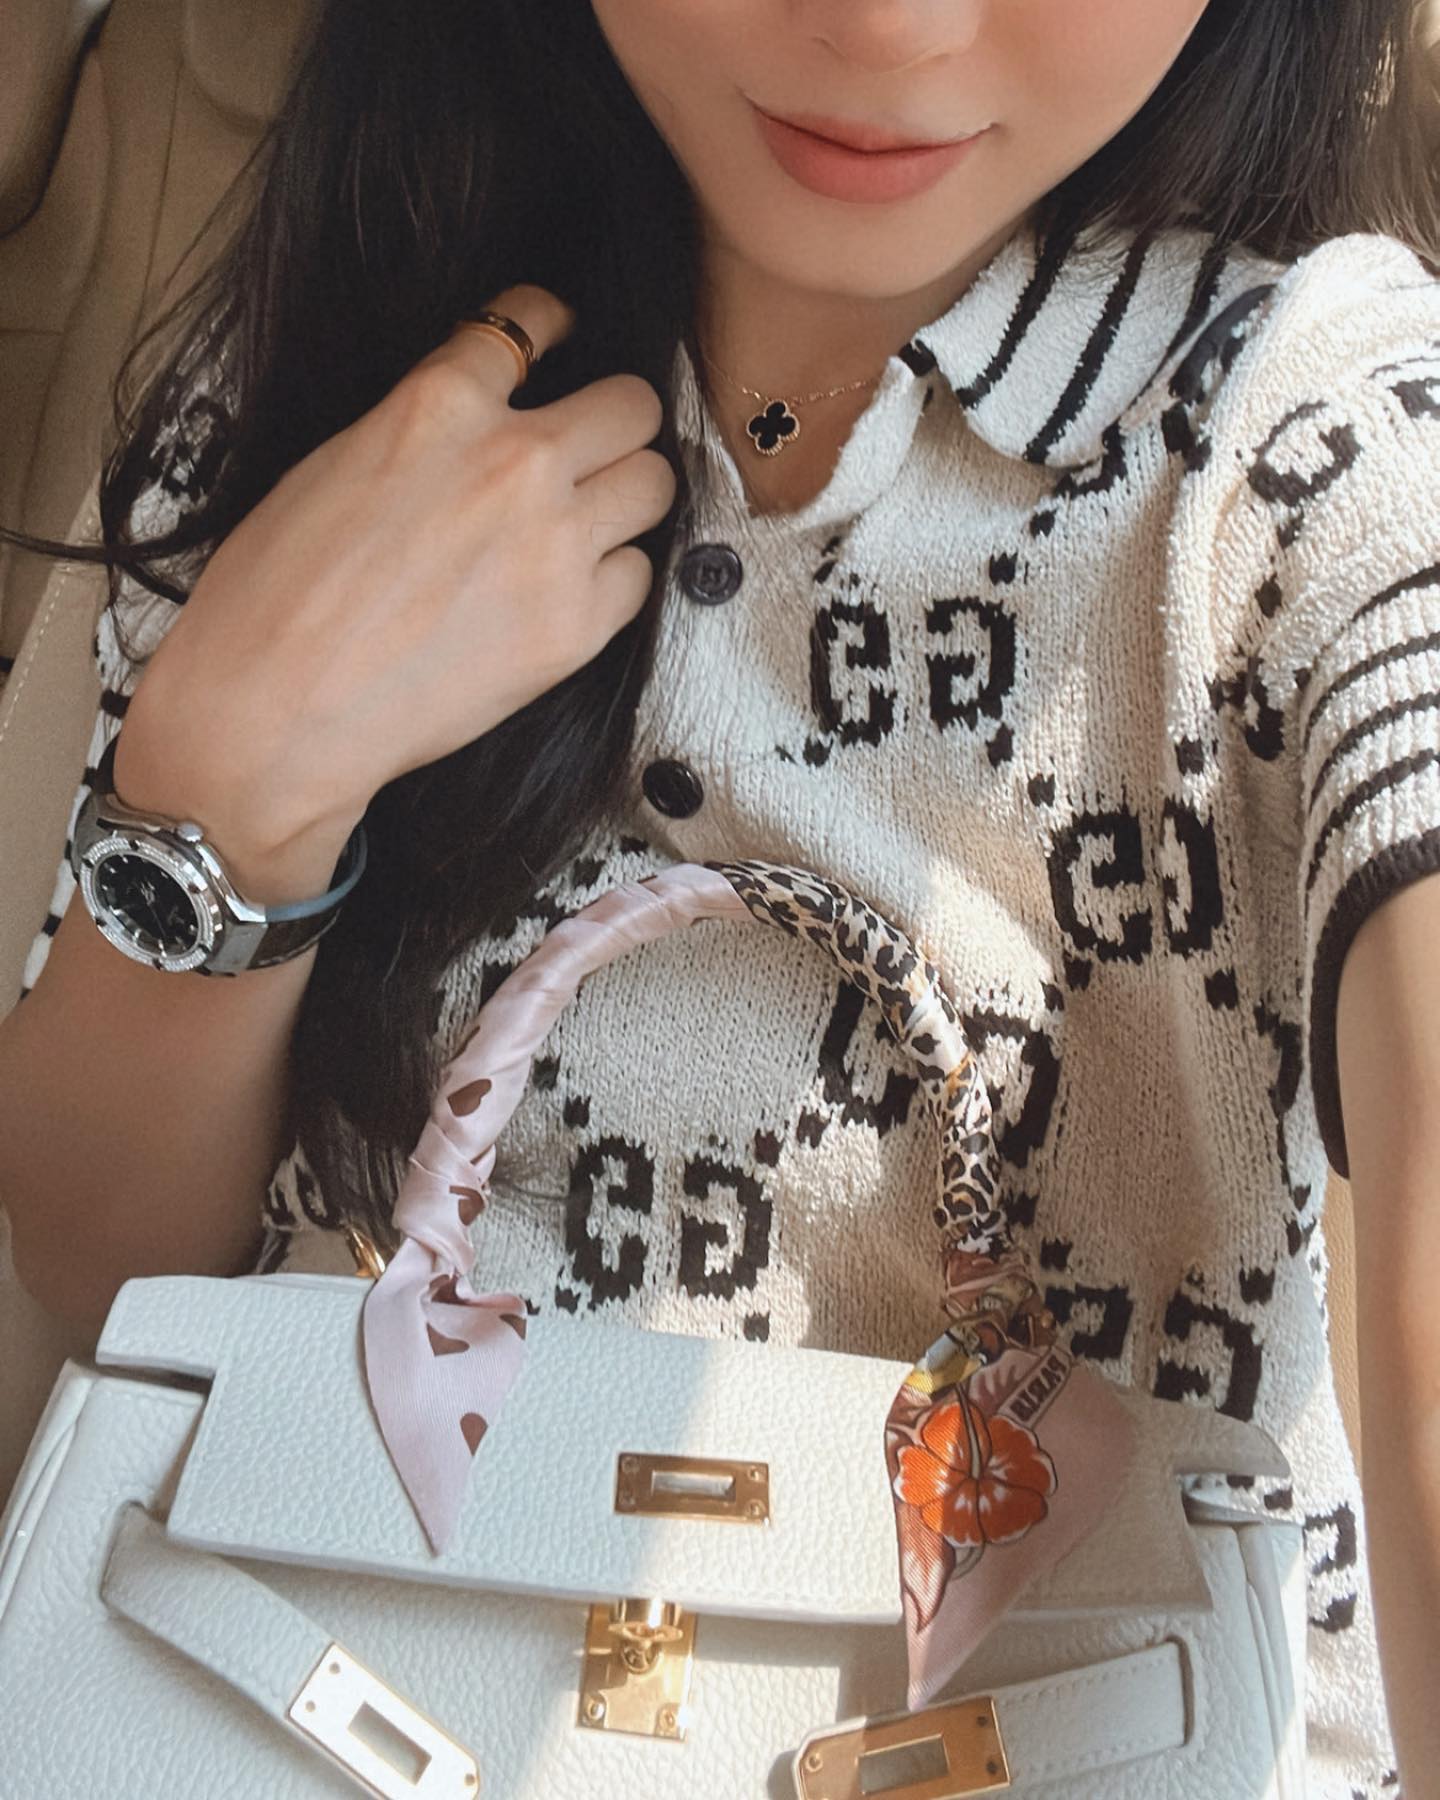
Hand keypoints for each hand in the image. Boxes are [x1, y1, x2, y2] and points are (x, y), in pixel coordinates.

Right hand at [115, 284, 675, 873]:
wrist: (275, 708)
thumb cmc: (275, 594)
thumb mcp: (336, 462)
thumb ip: (426, 427)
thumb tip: (478, 419)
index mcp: (440, 404)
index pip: (529, 323)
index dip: (550, 327)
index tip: (558, 335)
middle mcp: (515, 462)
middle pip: (632, 406)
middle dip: (613, 422)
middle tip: (592, 446)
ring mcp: (555, 545)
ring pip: (653, 485)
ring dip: (626, 496)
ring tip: (588, 521)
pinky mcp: (575, 626)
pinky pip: (636, 577)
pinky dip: (611, 579)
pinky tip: (566, 592)